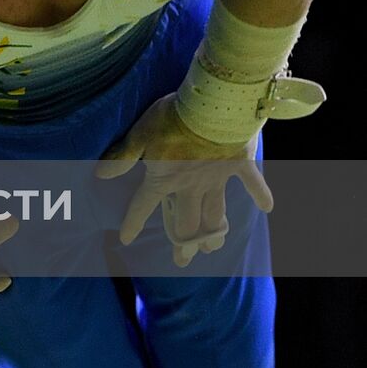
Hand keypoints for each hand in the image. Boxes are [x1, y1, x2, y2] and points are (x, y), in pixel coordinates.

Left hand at [94, 91, 272, 266]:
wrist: (213, 107)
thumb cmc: (171, 119)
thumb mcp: (140, 135)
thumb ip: (122, 156)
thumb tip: (100, 174)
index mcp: (164, 179)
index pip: (143, 206)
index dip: (133, 223)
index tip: (126, 239)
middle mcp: (191, 186)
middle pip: (187, 223)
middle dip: (184, 244)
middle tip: (183, 260)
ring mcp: (218, 178)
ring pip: (215, 214)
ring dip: (214, 233)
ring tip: (213, 248)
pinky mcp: (239, 165)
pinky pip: (252, 183)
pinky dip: (261, 194)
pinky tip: (267, 207)